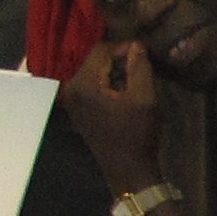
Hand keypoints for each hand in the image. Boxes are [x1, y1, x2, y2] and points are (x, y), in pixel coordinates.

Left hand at [60, 37, 166, 195]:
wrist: (127, 169)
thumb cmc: (137, 134)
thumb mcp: (145, 98)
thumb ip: (139, 67)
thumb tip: (136, 45)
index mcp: (84, 84)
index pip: (101, 50)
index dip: (124, 47)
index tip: (144, 53)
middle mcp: (71, 89)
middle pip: (95, 60)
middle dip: (118, 59)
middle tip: (141, 65)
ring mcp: (72, 100)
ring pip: (93, 72)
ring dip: (113, 71)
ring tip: (135, 77)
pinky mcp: (77, 109)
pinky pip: (91, 85)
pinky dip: (106, 83)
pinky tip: (123, 91)